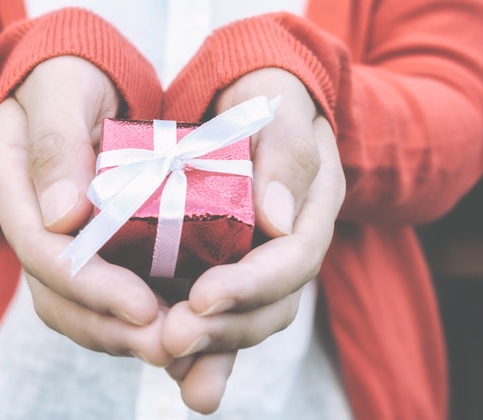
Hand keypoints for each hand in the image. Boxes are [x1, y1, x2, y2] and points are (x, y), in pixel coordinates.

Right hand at [0, 56, 172, 365]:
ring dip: (120, 333)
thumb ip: (58, 146)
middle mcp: (27, 220)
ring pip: (73, 305)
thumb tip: (63, 218)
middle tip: (166, 344)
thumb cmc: (68, 75)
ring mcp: (51, 238)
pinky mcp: (81, 246)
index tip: (142, 306)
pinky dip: (127, 317)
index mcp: (10, 180)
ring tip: (173, 347)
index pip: (39, 248)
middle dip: (109, 324)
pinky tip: (167, 324)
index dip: (90, 283)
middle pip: (55, 292)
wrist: (73, 81)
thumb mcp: (61, 90)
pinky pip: (96, 294)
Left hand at [161, 68, 345, 412]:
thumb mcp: (282, 107)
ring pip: (248, 320)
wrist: (255, 101)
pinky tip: (176, 370)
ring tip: (171, 366)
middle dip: (225, 328)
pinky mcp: (234, 272)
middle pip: (272, 304)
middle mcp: (291, 246)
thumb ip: (286, 152)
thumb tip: (277, 218)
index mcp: (311, 210)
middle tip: (172, 340)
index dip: (252, 284)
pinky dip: (205, 349)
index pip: (293, 259)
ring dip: (212, 351)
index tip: (203, 297)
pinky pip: (226, 316)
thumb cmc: (267, 96)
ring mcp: (263, 264)